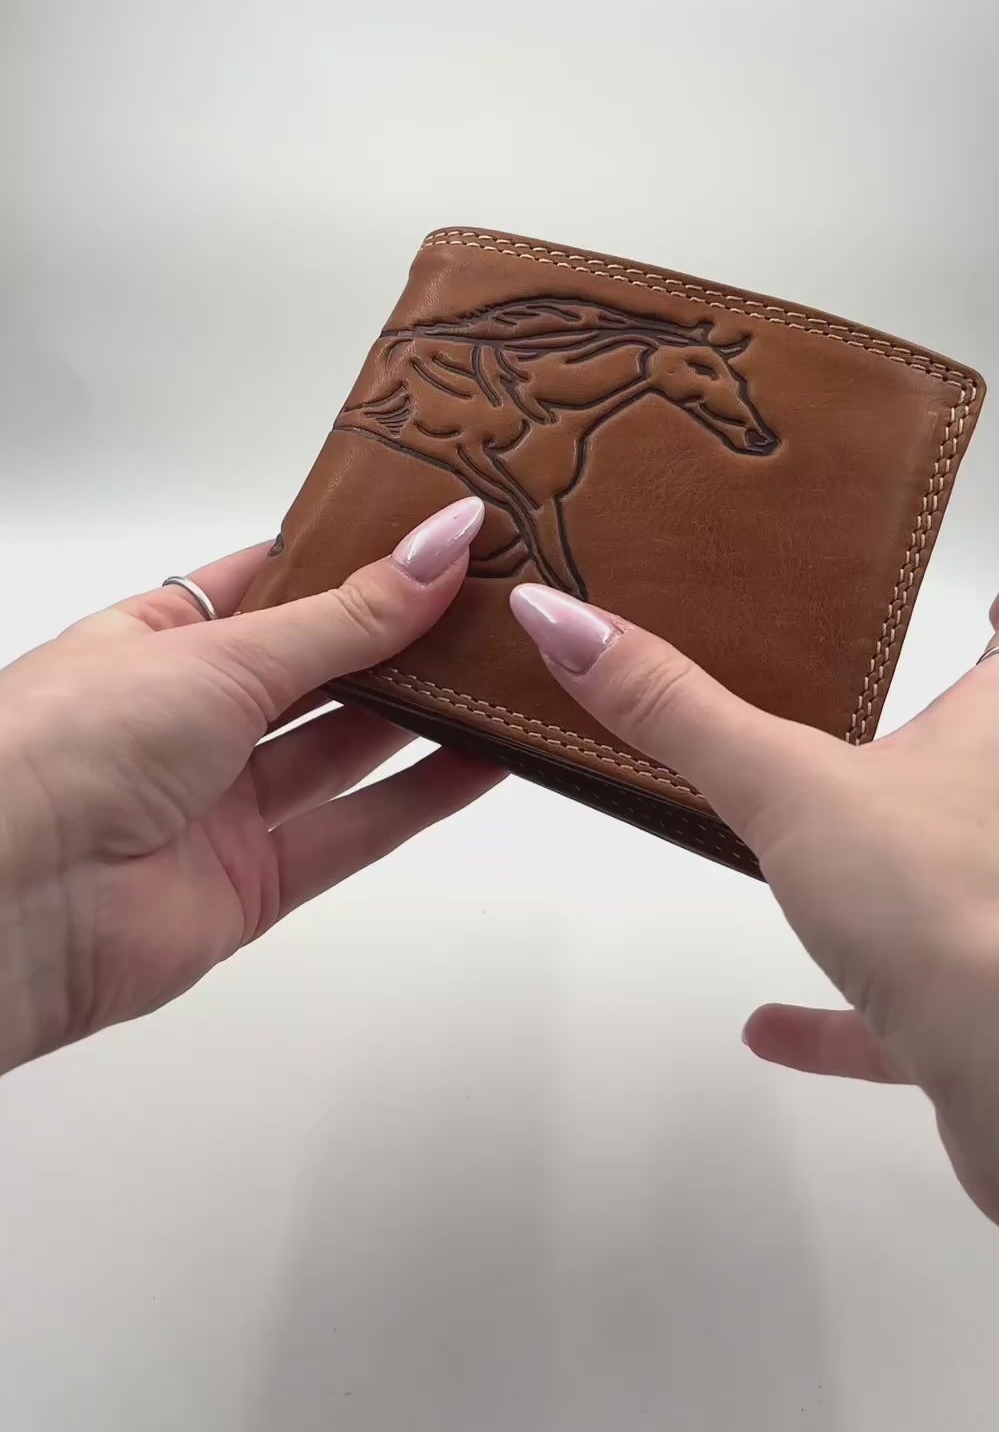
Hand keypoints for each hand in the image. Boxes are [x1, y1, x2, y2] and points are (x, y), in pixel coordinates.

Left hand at [0, 499, 498, 1073]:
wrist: (9, 901)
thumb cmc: (74, 743)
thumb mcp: (222, 651)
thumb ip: (348, 614)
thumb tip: (445, 541)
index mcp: (160, 638)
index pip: (274, 585)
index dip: (354, 558)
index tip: (439, 530)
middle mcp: (193, 717)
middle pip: (322, 669)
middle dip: (404, 635)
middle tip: (498, 594)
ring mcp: (224, 803)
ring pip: (347, 749)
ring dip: (427, 713)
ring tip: (515, 665)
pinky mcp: (254, 883)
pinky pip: (354, 830)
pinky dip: (422, 796)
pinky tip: (489, 757)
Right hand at [511, 575, 998, 1258]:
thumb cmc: (953, 901)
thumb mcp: (788, 785)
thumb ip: (676, 711)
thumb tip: (565, 618)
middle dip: (942, 738)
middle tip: (876, 712)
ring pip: (948, 883)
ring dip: (884, 872)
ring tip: (810, 857)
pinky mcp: (983, 1021)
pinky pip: (903, 1011)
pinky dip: (842, 1016)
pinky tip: (770, 1026)